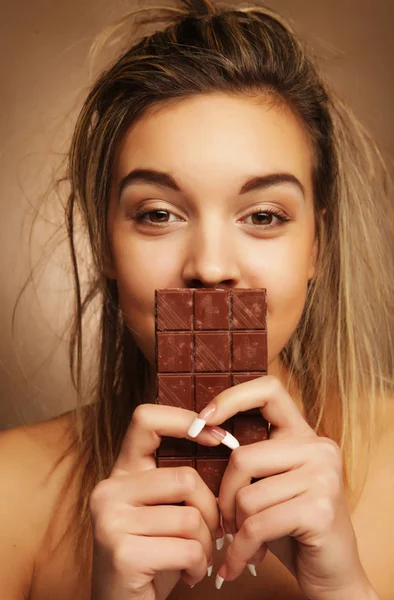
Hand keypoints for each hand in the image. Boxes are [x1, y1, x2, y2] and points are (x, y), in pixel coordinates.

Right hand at [89, 404, 225, 599]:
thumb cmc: (153, 555)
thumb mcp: (161, 510)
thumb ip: (177, 481)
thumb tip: (225, 441)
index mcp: (120, 473)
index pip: (146, 419)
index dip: (185, 419)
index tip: (220, 438)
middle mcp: (108, 491)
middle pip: (185, 478)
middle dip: (211, 510)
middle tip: (211, 533)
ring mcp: (111, 521)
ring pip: (191, 517)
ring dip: (206, 544)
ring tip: (195, 557)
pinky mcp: (123, 554)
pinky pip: (188, 548)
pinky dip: (199, 565)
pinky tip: (189, 574)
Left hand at [188, 375, 374, 599]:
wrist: (333, 575)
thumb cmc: (291, 527)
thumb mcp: (270, 485)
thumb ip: (251, 461)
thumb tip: (199, 433)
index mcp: (303, 435)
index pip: (268, 390)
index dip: (232, 398)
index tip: (203, 420)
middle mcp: (319, 448)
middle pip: (242, 458)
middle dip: (225, 497)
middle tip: (227, 523)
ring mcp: (323, 476)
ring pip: (247, 496)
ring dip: (236, 528)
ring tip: (244, 543)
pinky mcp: (319, 509)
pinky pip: (257, 525)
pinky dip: (242, 549)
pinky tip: (243, 561)